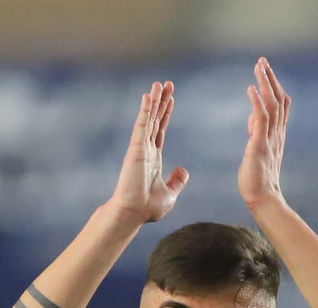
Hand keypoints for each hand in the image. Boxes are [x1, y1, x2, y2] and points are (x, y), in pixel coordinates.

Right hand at [107, 80, 188, 224]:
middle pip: (155, 119)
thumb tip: (184, 170)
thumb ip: (177, 181)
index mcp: (153, 158)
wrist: (133, 214)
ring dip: (154, 101)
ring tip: (159, 84)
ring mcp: (140, 148)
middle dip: (161, 102)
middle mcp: (146, 149)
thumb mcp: (170, 194)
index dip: (165, 114)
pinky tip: (149, 96)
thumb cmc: (147, 208)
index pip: (160, 130)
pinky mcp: (135, 148)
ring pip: (149, 118)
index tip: (170, 100)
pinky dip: (145, 110)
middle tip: (166, 84)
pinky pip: (142, 125)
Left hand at [239, 58, 290, 210]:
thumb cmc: (257, 179)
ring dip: (265, 84)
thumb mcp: (256, 151)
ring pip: (272, 105)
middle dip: (270, 78)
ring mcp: (270, 139)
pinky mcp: (260, 146)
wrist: (263, 199)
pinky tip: (251, 90)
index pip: (279, 104)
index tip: (264, 70)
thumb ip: (257, 134)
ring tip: (258, 67)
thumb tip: (253, 119)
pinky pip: (261, 120)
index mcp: (276, 134)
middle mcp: (276, 134)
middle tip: (262, 61)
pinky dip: (257, 103)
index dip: (273, 85)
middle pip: (278, 99)